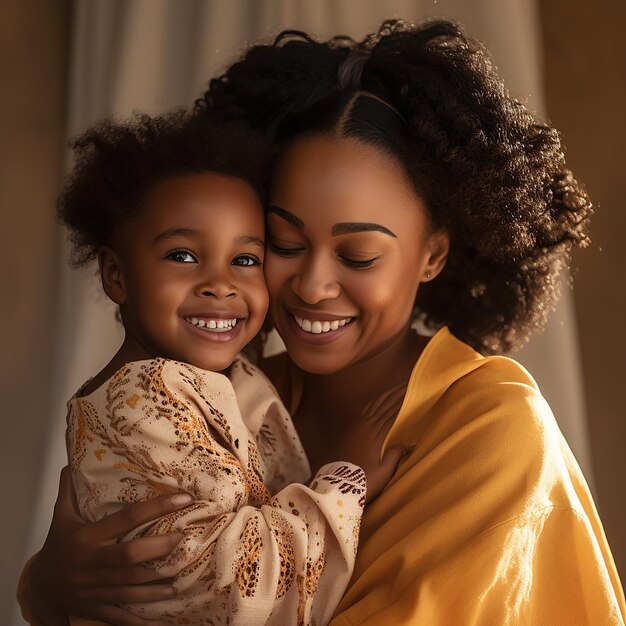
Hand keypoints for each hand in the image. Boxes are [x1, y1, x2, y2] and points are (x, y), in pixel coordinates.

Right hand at [28, 466, 192, 625]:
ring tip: (181, 575)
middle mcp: (92, 563)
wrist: (41, 587)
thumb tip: (73, 462)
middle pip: (130, 557)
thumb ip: (70, 491)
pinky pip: (122, 616)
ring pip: (130, 588)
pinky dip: (142, 619)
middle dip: (159, 548)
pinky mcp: (97, 608)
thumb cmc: (58, 546)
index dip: (156, 508)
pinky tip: (164, 616)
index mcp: (86, 537)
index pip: (126, 519)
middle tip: (182, 538)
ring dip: (157, 584)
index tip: (183, 498)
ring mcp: (95, 589)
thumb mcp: (61, 517)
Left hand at [332, 384, 412, 502]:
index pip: (392, 413)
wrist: (335, 485)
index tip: (413, 392)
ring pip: (374, 405)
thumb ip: (395, 454)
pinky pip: (364, 409)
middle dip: (396, 394)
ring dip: (386, 395)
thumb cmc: (361, 482)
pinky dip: (374, 402)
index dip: (403, 402)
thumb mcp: (382, 472)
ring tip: (397, 387)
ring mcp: (356, 426)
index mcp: (374, 435)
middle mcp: (365, 426)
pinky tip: (379, 399)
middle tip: (408, 384)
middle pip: (384, 405)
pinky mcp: (349, 429)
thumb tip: (412, 440)